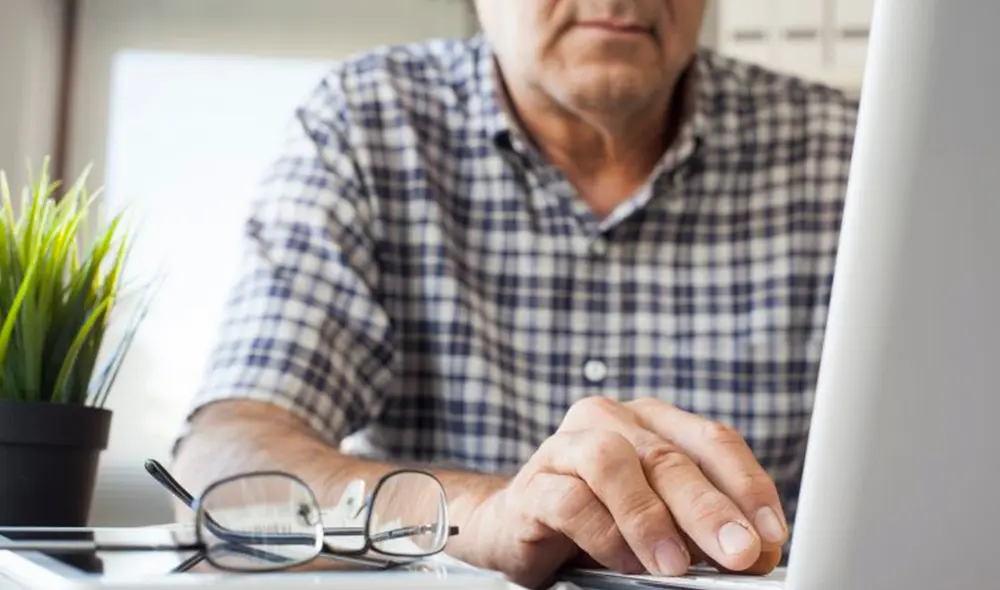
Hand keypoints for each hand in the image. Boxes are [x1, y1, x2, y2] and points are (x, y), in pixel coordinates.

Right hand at [462, 397, 787, 587]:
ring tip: (676, 565)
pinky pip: (568, 501)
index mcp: (652, 421)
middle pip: (667, 455)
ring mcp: (564, 448)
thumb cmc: (600, 517)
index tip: (771, 535)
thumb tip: (755, 555)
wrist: (518, 525)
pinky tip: (623, 563)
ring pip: (611, 462)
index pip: (712, 439)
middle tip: (740, 552)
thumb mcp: (663, 518)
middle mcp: (609, 421)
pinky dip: (603, 535)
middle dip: (709, 508)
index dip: (747, 486)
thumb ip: (702, 527)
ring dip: (649, 517)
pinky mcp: (531, 485)